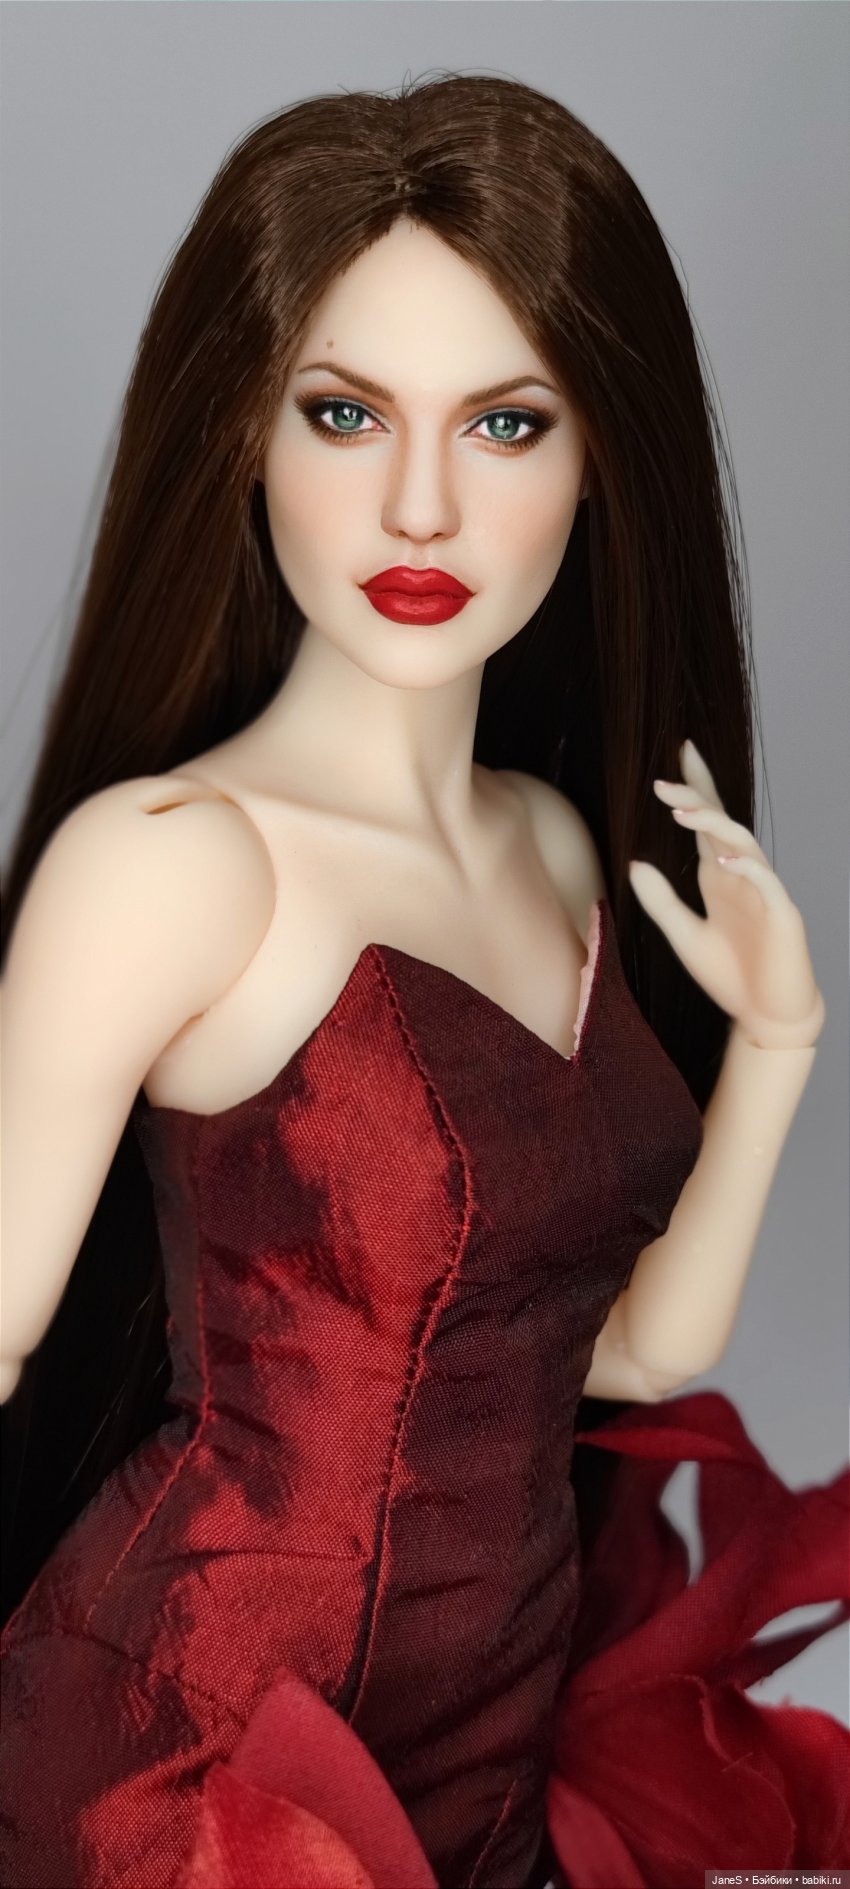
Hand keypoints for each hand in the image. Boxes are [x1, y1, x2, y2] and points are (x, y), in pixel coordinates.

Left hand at [628, 739, 825, 1049]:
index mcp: (719, 877)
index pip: (707, 822)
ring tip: (683, 812)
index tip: (680, 754)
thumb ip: (661, 902)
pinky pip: (767, 883)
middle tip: (663, 781)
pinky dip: (747, 868)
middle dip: (696, 798)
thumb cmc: (732, 977)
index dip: (696, 788)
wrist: (768, 1017)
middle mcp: (742, 876)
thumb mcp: (684, 936)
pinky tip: (724, 859)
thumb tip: (634, 864)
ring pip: (743, 844)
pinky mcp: (782, 915)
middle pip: (722, 823)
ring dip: (715, 826)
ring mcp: (764, 892)